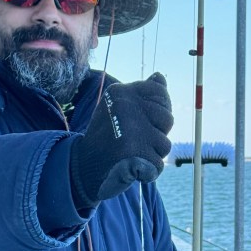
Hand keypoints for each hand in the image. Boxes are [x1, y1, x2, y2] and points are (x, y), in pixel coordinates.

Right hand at [70, 72, 173, 207]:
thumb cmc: (106, 138)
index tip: (141, 122)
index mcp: (121, 92)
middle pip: (167, 119)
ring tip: (130, 155)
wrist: (83, 168)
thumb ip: (141, 94)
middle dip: (156, 135)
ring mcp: (131, 130)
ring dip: (152, 155)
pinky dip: (148, 173)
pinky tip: (131, 168)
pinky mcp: (135, 153)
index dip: (158, 112)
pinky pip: (158, 165)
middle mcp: (126, 106)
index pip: (160, 93)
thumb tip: (160, 77)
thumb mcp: (118, 109)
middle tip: (132, 141)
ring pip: (164, 144)